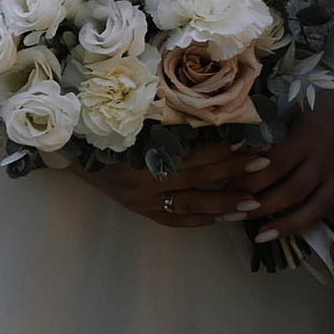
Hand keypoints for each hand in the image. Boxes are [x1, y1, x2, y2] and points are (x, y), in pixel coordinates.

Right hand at [86, 134, 261, 227]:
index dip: (218, 149)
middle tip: (262, 164)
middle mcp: (141, 184)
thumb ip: (162, 123)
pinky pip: (175, 221)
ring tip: (252, 202)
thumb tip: (204, 112)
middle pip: (194, 180)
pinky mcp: (140, 212)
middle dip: (230, 172)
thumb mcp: (130, 123)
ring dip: (222, 204)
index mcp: (138, 158)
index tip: (246, 140)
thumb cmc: (102, 133)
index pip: (188, 155)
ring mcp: (141, 202)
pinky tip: (223, 218)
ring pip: (189, 206)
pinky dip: (200, 219)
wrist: (71, 157)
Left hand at [230, 66, 333, 251]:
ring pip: (317, 209)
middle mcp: (326, 162)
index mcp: (309, 139)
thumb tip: (240, 147)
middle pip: (291, 191)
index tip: (226, 188)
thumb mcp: (298, 107)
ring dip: (289, 226)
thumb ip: (272, 129)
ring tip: (262, 238)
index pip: (274, 166)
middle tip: (232, 215)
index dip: (248, 179)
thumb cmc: (329, 102)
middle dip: (259, 206)